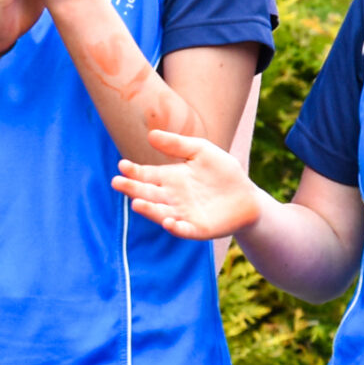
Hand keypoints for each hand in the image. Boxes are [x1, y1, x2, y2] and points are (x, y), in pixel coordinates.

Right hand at [112, 129, 264, 239]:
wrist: (247, 196)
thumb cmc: (223, 171)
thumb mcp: (201, 151)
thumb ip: (177, 144)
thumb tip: (150, 135)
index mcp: (170, 178)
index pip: (146, 175)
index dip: (133, 172)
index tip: (122, 166)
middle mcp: (172, 197)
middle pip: (147, 193)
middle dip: (132, 189)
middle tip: (116, 182)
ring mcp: (183, 214)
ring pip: (160, 212)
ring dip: (148, 210)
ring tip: (136, 203)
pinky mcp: (197, 229)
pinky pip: (183, 229)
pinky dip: (175, 227)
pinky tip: (168, 222)